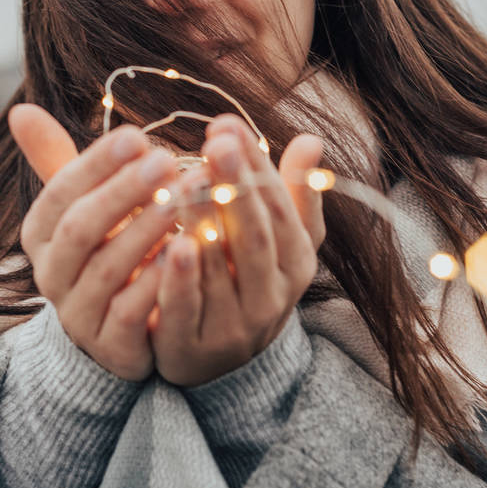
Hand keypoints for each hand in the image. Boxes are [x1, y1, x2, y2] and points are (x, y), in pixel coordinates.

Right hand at [8, 103, 178, 380]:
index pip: (61, 192)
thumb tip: (20, 108)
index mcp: (42, 233)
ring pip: (106, 269)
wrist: (114, 332)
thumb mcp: (82, 205)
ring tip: (184, 198)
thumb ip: (57, 160)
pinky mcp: (111, 345)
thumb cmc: (105, 248)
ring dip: (147, 231)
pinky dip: (157, 282)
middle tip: (166, 160)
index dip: (97, 164)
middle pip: (81, 228)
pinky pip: (131, 313)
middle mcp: (52, 273)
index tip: (137, 135)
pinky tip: (187, 252)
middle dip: (123, 192)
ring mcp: (79, 313)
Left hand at [148, 114, 324, 385]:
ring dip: (204, 222)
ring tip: (186, 181)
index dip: (255, 166)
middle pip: (255, 236)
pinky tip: (174, 244)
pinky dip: (182, 278)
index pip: (278, 206)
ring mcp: (234, 325)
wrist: (223, 361)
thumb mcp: (278, 240)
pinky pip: (188, 309)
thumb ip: (291, 192)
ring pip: (220, 269)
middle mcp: (271, 294)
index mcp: (295, 261)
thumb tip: (312, 139)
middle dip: (236, 187)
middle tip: (216, 145)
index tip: (227, 126)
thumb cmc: (247, 279)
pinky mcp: (192, 346)